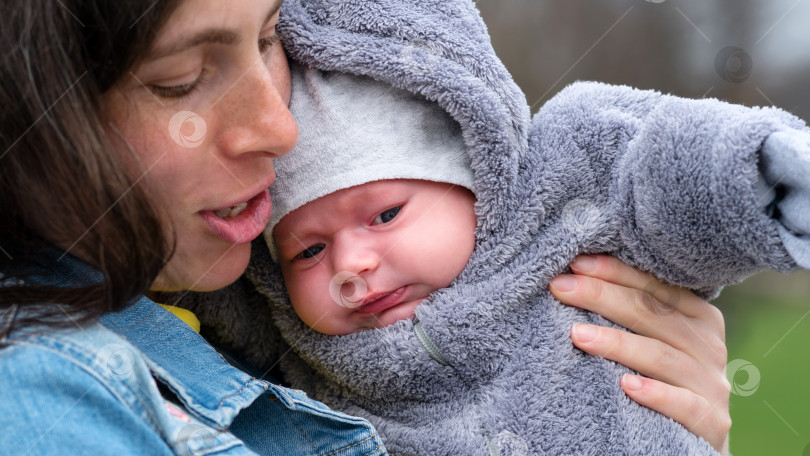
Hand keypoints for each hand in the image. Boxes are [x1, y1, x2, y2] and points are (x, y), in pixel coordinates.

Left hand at [549, 255, 730, 454]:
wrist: (694, 439)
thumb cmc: (662, 380)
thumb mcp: (655, 341)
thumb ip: (633, 314)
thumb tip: (576, 277)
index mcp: (699, 317)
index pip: (654, 287)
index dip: (614, 272)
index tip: (575, 263)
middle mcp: (710, 346)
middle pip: (652, 315)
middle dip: (602, 297)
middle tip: (561, 287)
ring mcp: (712, 384)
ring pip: (662, 356)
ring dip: (617, 343)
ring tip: (577, 334)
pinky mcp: (711, 422)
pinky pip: (684, 405)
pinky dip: (656, 393)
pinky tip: (625, 386)